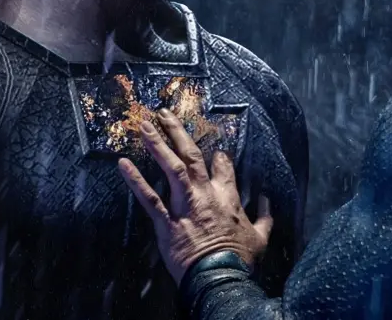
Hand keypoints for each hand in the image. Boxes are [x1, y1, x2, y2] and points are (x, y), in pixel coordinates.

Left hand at [117, 108, 272, 284]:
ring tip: (143, 124)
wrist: (220, 278)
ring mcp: (184, 206)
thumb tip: (267, 201)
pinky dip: (135, 180)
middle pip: (191, 156)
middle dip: (177, 132)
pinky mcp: (166, 222)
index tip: (214, 150)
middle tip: (164, 113)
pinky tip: (123, 163)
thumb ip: (265, 216)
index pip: (223, 165)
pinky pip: (149, 198)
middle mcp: (205, 194)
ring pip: (171, 168)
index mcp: (227, 196)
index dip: (219, 156)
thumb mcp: (261, 237)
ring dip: (157, 144)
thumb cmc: (240, 259)